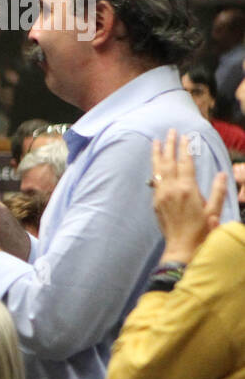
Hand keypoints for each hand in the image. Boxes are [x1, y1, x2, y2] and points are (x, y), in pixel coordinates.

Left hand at [151, 129, 226, 263]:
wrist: (181, 247)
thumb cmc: (201, 230)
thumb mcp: (214, 210)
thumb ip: (218, 191)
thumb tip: (223, 173)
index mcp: (188, 189)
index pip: (185, 163)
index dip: (185, 148)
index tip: (185, 136)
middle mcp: (171, 189)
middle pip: (169, 162)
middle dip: (170, 145)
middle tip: (171, 131)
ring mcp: (161, 195)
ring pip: (158, 169)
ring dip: (158, 154)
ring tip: (156, 141)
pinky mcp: (155, 202)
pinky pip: (154, 180)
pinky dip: (154, 168)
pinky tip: (155, 163)